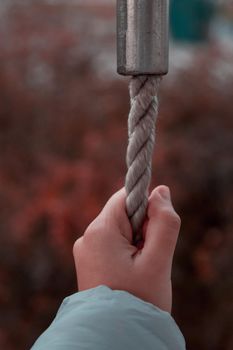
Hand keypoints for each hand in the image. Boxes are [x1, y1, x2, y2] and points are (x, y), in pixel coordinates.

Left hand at [73, 185, 180, 312]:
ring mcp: (85, 250)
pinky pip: (111, 245)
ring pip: (119, 230)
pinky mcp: (88, 261)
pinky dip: (125, 253)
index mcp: (100, 231)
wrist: (114, 337)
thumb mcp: (159, 260)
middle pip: (123, 214)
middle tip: (147, 260)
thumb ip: (164, 222)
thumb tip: (161, 190)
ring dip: (135, 244)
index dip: (146, 210)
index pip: (125, 197)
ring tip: (138, 272)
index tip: (153, 236)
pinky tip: (128, 276)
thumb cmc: (139, 300)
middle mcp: (87, 237)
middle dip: (142, 230)